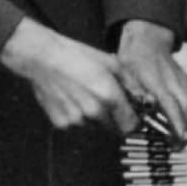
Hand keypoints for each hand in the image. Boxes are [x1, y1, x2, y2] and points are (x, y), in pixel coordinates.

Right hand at [0, 17, 137, 133]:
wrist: (41, 57)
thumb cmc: (75, 55)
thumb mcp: (111, 62)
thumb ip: (131, 84)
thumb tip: (144, 98)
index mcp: (109, 96)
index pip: (131, 125)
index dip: (134, 121)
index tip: (132, 114)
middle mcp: (94, 112)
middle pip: (116, 129)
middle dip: (116, 119)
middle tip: (108, 102)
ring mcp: (77, 120)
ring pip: (97, 128)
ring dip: (97, 118)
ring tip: (86, 96)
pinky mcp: (62, 124)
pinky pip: (79, 126)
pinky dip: (79, 118)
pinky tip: (73, 100)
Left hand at [112, 20, 186, 143]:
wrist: (147, 43)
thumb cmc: (131, 65)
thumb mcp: (124, 80)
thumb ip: (132, 100)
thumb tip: (135, 124)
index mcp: (154, 81)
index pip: (170, 103)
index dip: (177, 121)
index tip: (181, 138)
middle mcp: (174, 82)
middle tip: (175, 146)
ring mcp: (185, 83)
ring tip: (182, 139)